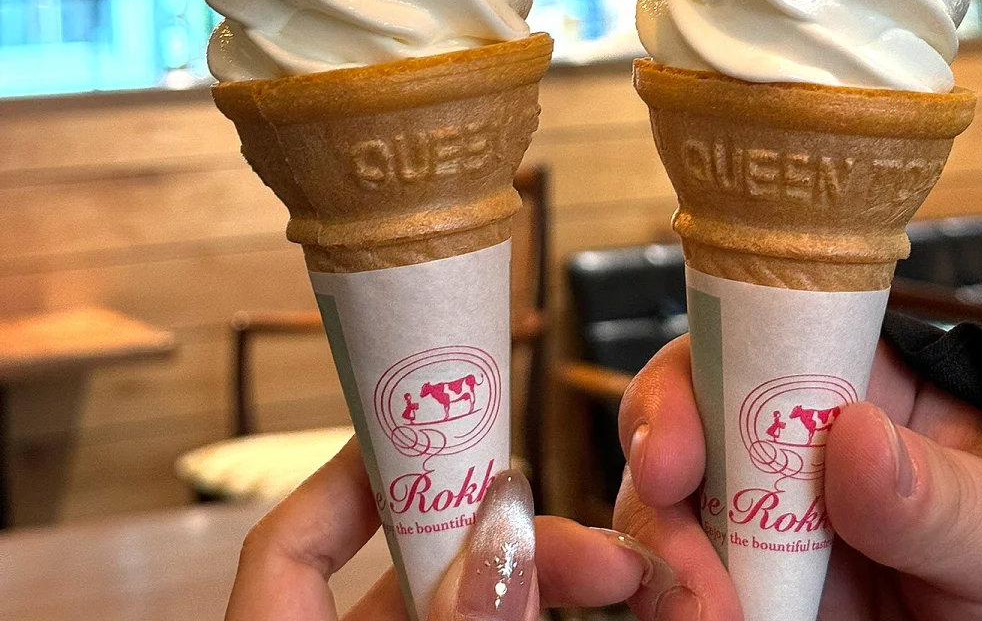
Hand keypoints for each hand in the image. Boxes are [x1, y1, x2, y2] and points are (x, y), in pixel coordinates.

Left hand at [225, 437, 679, 620]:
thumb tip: (502, 535)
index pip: (287, 547)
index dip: (358, 475)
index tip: (445, 434)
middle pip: (414, 576)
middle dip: (513, 542)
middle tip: (602, 544)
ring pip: (477, 617)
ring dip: (552, 584)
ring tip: (637, 579)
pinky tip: (627, 615)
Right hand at [613, 333, 981, 619]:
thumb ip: (937, 489)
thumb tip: (855, 433)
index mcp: (842, 382)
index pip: (738, 344)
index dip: (685, 383)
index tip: (672, 453)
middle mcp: (781, 442)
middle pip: (677, 427)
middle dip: (655, 484)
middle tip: (680, 559)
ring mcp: (757, 520)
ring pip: (661, 513)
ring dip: (661, 560)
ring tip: (701, 618)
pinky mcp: (746, 589)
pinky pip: (680, 587)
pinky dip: (670, 603)